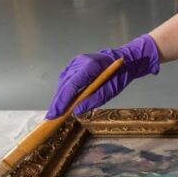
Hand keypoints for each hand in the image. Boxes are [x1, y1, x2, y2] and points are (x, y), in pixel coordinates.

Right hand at [46, 34, 160, 117]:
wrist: (126, 59)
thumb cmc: (120, 75)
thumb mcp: (111, 90)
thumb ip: (93, 100)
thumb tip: (76, 111)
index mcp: (90, 66)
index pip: (71, 85)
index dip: (62, 101)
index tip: (55, 113)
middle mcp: (80, 62)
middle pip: (64, 84)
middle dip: (57, 101)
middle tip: (51, 117)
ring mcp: (76, 61)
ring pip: (63, 81)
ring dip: (59, 96)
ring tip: (56, 111)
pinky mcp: (75, 64)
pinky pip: (66, 78)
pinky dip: (64, 90)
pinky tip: (63, 101)